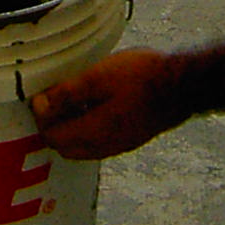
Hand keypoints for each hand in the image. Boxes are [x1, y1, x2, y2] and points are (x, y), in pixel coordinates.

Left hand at [29, 48, 188, 159]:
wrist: (183, 85)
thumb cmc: (142, 77)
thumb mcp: (98, 77)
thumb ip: (67, 93)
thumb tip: (41, 105)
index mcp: (93, 133)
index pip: (53, 137)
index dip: (42, 118)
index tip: (41, 96)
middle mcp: (105, 146)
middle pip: (66, 147)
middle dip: (54, 127)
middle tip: (52, 100)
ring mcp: (120, 145)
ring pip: (84, 147)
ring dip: (72, 129)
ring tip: (72, 100)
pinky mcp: (132, 138)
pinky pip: (100, 142)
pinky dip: (89, 129)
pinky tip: (96, 105)